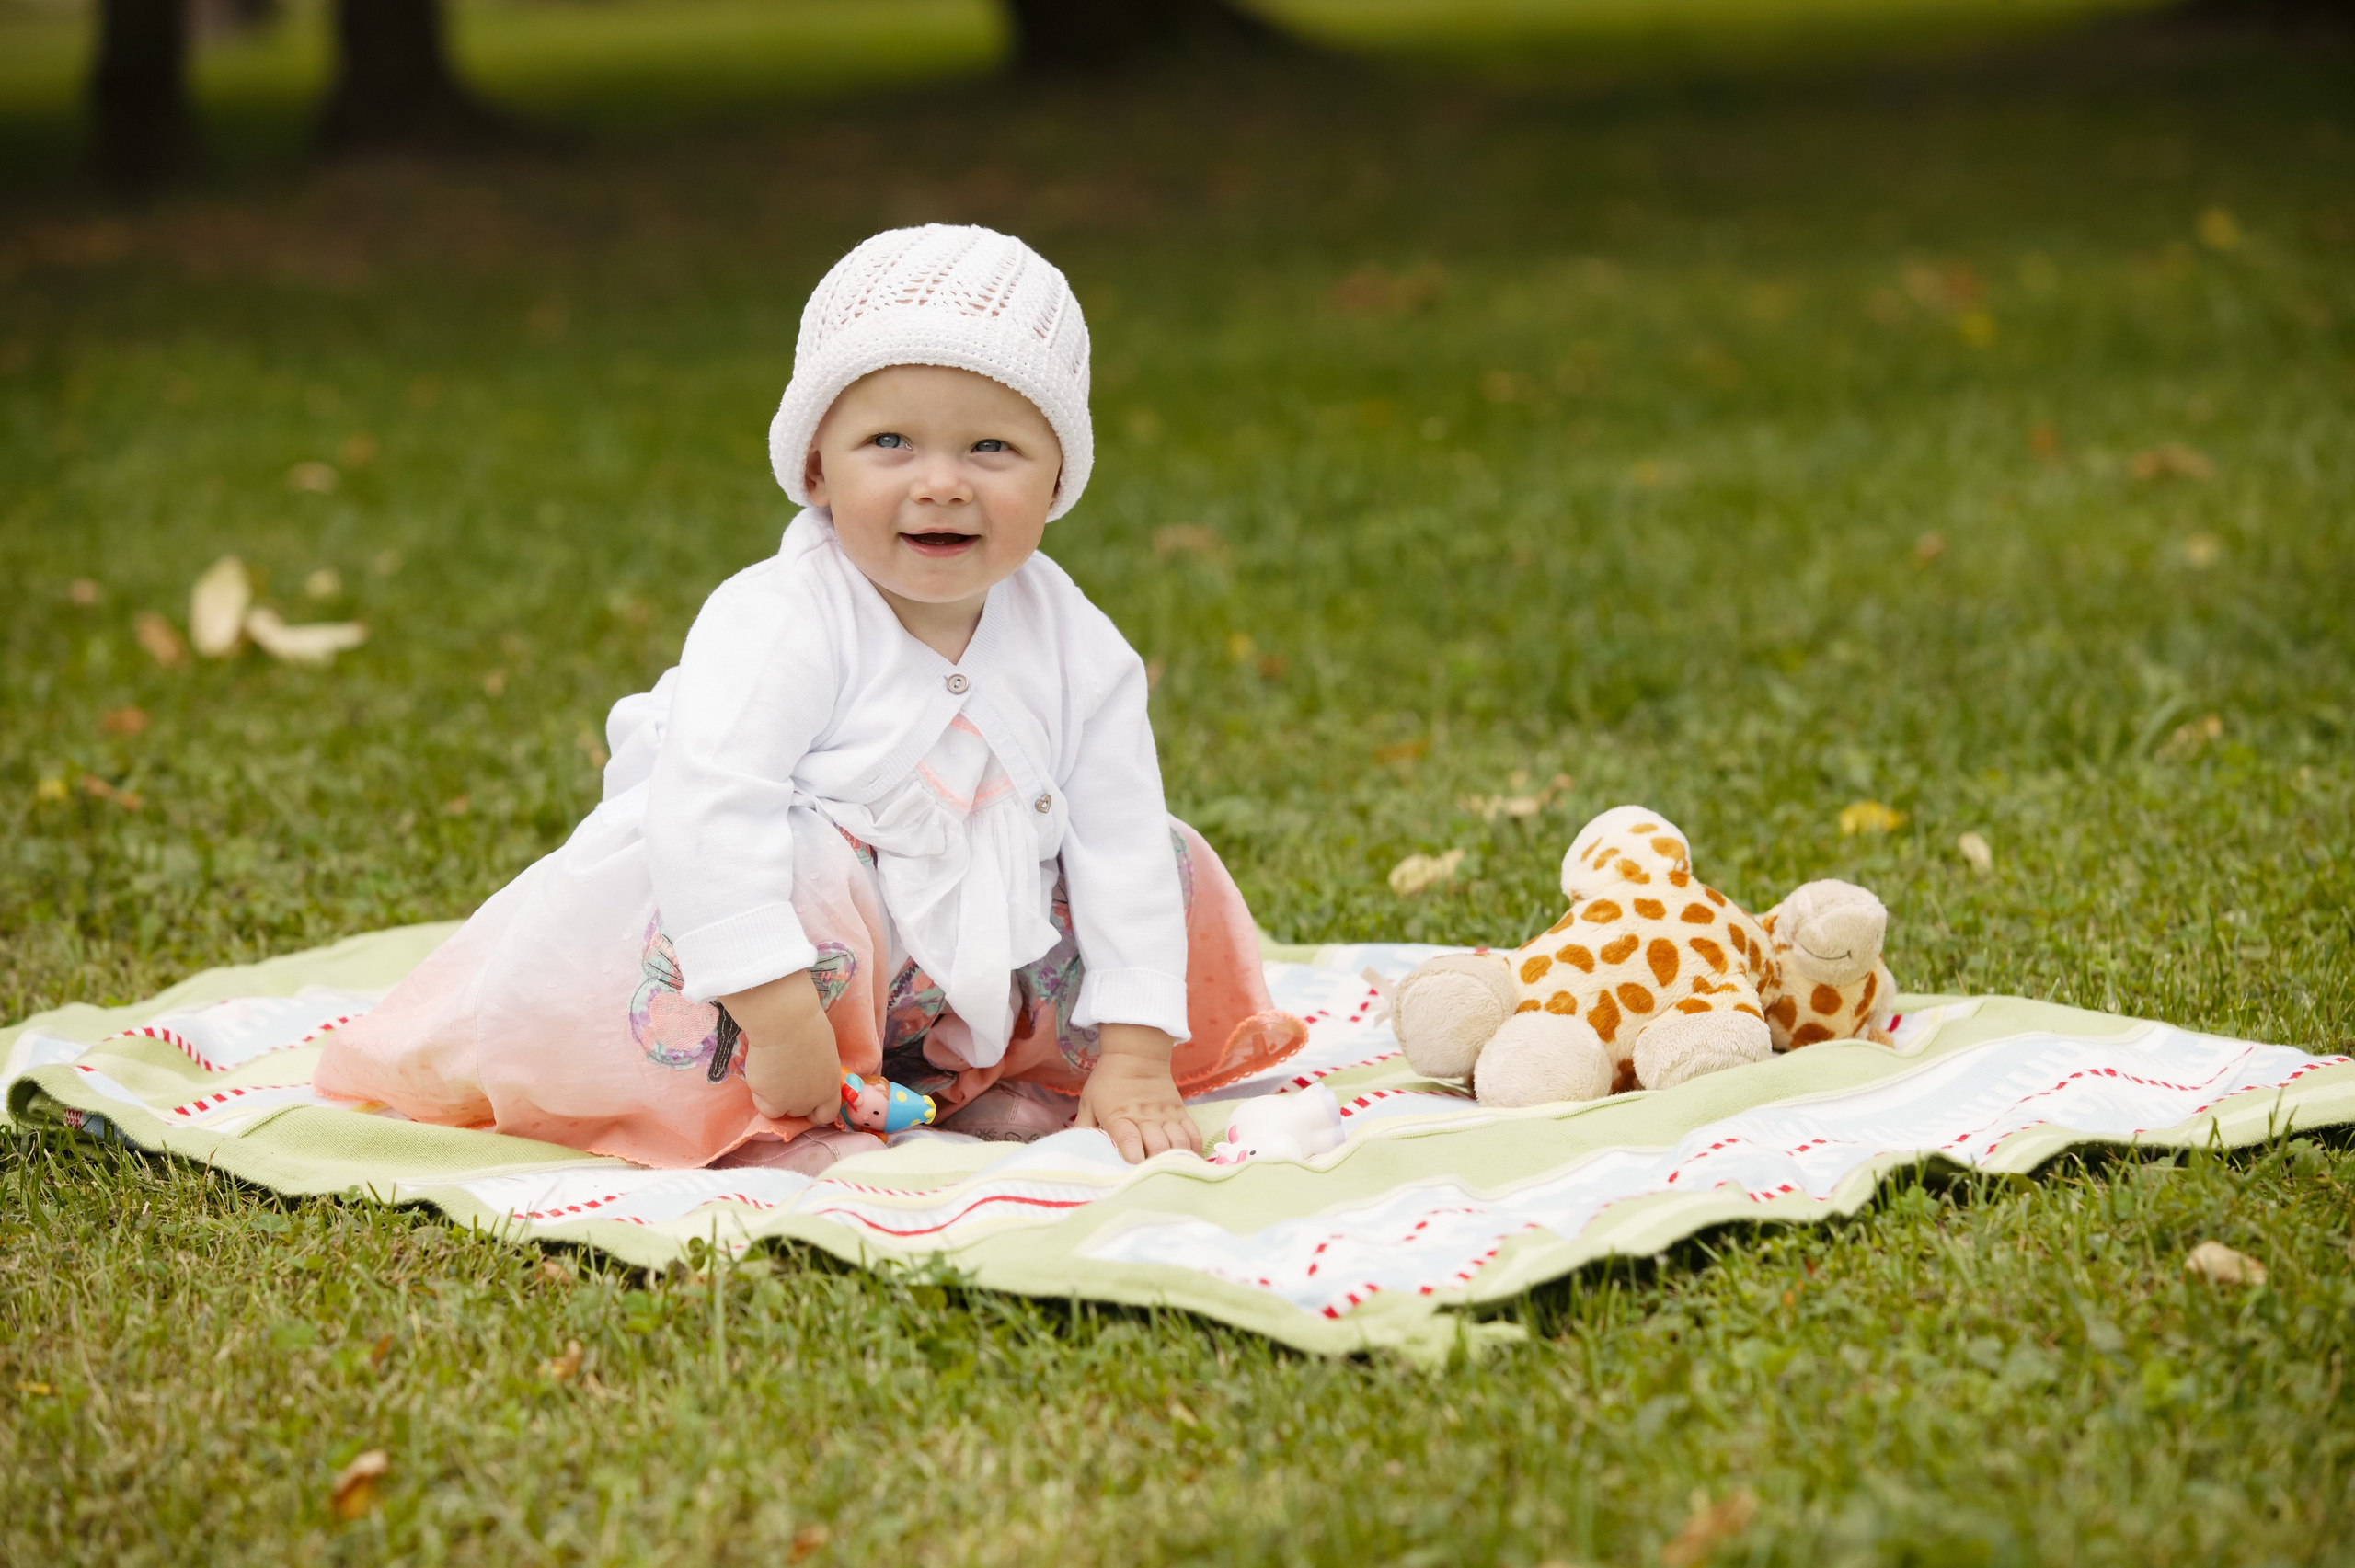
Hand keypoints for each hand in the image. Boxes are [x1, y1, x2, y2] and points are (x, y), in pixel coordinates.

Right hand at [720, 971, 841, 1122]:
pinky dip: (759, 1090)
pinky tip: (761, 1069)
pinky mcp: (764, 1096)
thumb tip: (811, 1073)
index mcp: (829, 1088)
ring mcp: (785, 1101)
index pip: (826, 1114)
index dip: (815, 1110)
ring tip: (770, 1076)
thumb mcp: (825, 1054)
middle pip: (799, 1112)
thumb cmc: (809, 1028)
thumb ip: (819, 1071)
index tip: (807, 1100)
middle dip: (792, 1100)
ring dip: (772, 1100)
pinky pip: (759, 1099)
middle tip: (784, 1079)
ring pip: (775, 1111)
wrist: (785, 1024)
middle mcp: (809, 1101)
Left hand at [1076, 1025, 1198, 1163]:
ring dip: (1176, 1158)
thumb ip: (1083, 1127)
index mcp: (1118, 1115)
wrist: (1136, 1053)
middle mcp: (1145, 1117)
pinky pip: (1193, 1133)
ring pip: (1178, 1141)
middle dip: (1156, 1164)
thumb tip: (1077, 1151)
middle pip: (1158, 1145)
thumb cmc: (1108, 1080)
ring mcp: (1165, 1115)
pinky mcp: (1180, 1112)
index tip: (1133, 1168)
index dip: (1133, 1156)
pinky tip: (1188, 1158)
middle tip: (1151, 1176)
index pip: (1129, 1139)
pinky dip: (1193, 1148)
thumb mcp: (1088, 1101)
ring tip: (1171, 1170)